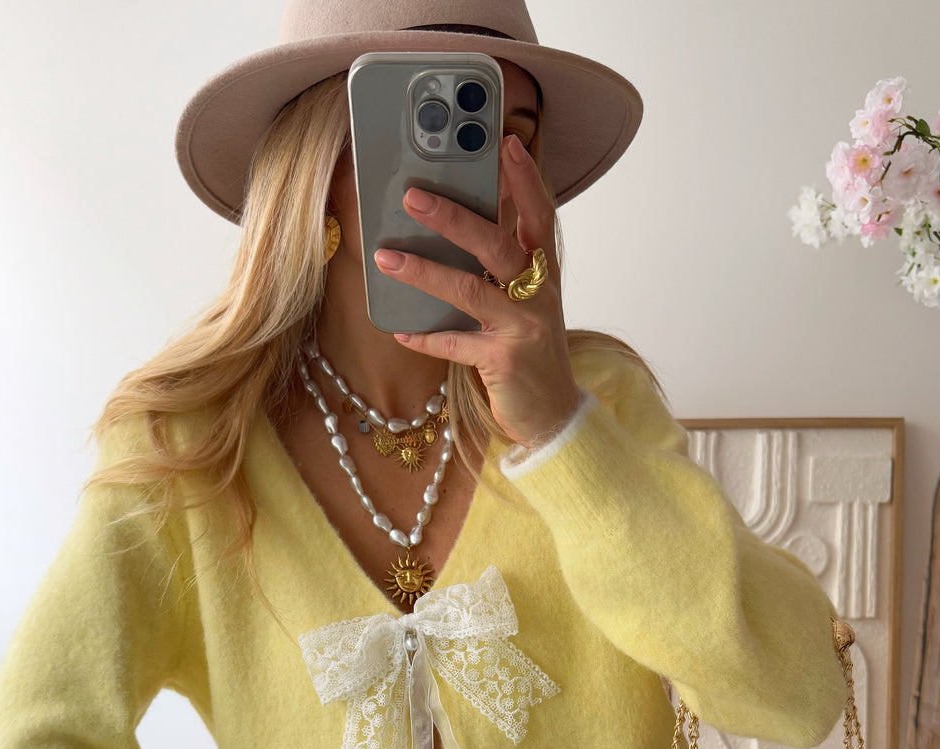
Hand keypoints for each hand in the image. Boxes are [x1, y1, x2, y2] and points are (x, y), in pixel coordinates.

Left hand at [373, 133, 581, 450]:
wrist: (553, 415)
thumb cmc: (531, 353)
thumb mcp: (525, 303)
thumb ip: (501, 267)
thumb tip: (458, 226)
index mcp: (544, 274)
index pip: (540, 215)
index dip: (525, 179)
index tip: (505, 142)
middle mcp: (538, 295)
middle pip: (498, 244)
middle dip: (455, 216)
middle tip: (413, 195)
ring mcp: (522, 328)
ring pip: (471, 289)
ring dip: (426, 270)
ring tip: (386, 257)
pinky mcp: (504, 362)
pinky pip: (457, 345)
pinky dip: (428, 337)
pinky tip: (401, 330)